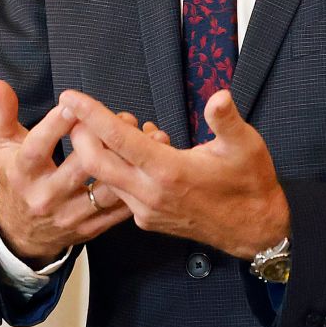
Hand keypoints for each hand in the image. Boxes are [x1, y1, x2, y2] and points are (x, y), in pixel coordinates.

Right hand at [0, 80, 161, 264]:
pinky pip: (118, 209)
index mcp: (23, 173)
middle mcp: (46, 196)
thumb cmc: (15, 177)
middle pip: (80, 166)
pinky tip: (142, 164)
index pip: (38, 148)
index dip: (56, 125)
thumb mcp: (0, 145)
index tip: (72, 103)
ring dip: (126, 162)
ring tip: (140, 138)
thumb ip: (1, 113)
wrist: (20, 230)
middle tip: (121, 117)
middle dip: (102, 138)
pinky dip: (134, 186)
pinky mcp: (89, 228)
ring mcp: (69, 215)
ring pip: (105, 189)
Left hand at [60, 87, 289, 258]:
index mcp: (169, 172)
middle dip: (80, 135)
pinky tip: (137, 151)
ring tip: (118, 128)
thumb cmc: (250, 185)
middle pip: (95, 162)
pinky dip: (117, 168)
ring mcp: (146, 210)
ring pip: (105, 178)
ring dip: (100, 152)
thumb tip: (218, 96)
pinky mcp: (147, 219)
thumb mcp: (246, 146)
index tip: (70, 96)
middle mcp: (150, 194)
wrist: (255, 230)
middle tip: (78, 112)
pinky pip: (119, 191)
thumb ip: (227, 120)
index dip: (91, 114)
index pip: (118, 139)